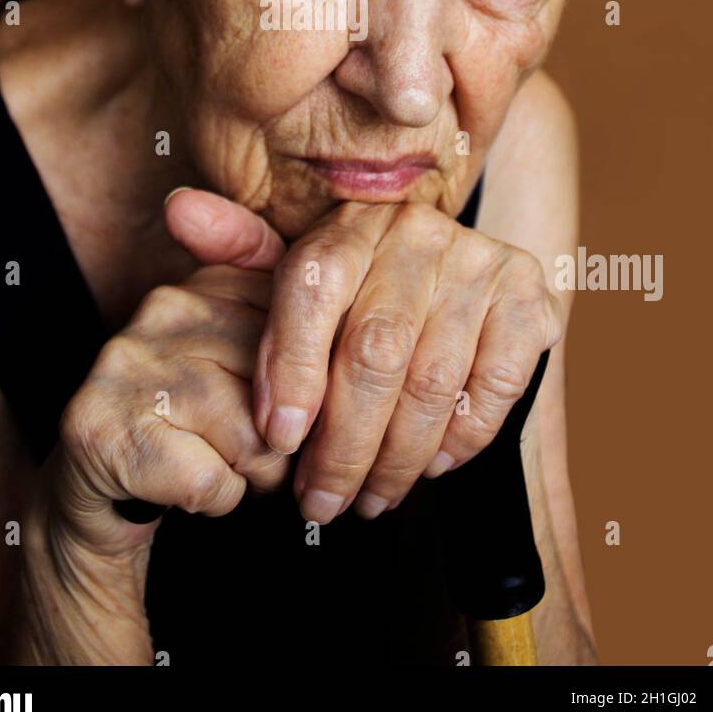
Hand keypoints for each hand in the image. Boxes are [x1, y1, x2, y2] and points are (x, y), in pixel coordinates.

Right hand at [49, 262, 288, 557]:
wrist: (95, 487)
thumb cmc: (188, 423)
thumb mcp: (243, 360)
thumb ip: (293, 320)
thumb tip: (361, 310)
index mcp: (206, 283)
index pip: (305, 327)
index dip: (311, 389)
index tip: (284, 406)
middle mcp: (163, 309)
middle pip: (287, 385)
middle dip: (285, 437)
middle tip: (245, 444)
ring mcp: (128, 365)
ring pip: (255, 437)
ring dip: (252, 474)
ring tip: (214, 461)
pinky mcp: (105, 428)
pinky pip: (211, 480)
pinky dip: (215, 500)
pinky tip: (183, 484)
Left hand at [166, 189, 562, 526]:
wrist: (457, 298)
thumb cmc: (358, 299)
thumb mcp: (295, 278)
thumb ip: (238, 253)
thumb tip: (180, 210)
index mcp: (352, 223)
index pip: (311, 288)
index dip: (291, 370)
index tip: (278, 440)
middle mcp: (418, 231)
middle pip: (373, 349)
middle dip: (342, 443)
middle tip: (319, 501)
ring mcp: (481, 262)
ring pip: (432, 378)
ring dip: (396, 457)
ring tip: (368, 498)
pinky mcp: (531, 298)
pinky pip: (494, 385)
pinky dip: (462, 438)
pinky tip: (432, 466)